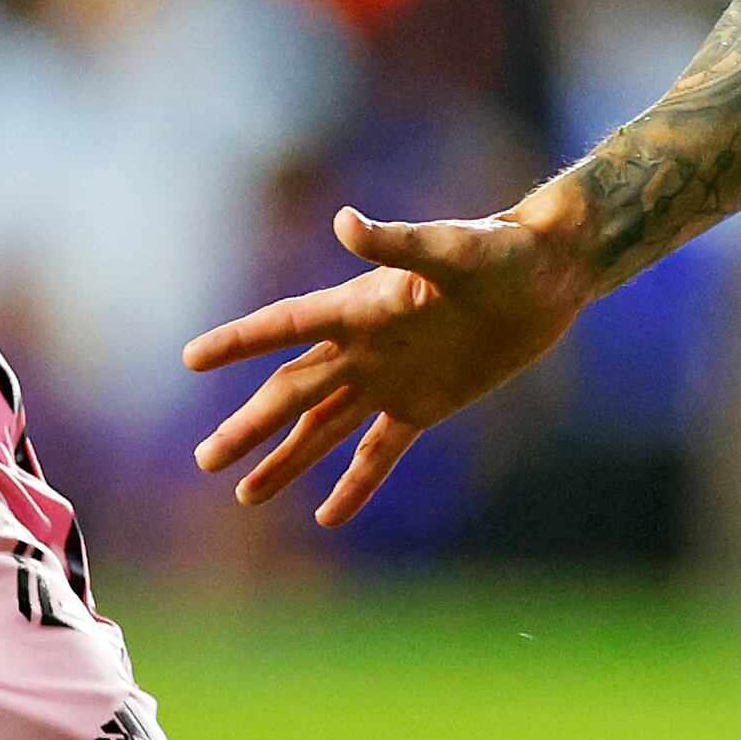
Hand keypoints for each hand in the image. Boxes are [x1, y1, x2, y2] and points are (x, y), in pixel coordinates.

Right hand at [184, 199, 591, 527]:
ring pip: (323, 427)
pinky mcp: (424, 404)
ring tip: (244, 495)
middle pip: (294, 391)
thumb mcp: (452, 249)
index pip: (287, 325)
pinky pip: (379, 452)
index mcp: (361, 306)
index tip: (191, 358)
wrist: (549, 273)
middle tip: (205, 460)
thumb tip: (345, 222)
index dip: (239, 341)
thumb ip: (397, 243)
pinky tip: (326, 516)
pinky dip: (354, 484)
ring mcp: (390, 378)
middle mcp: (364, 346)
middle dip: (249, 427)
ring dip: (286, 459)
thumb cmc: (502, 250)